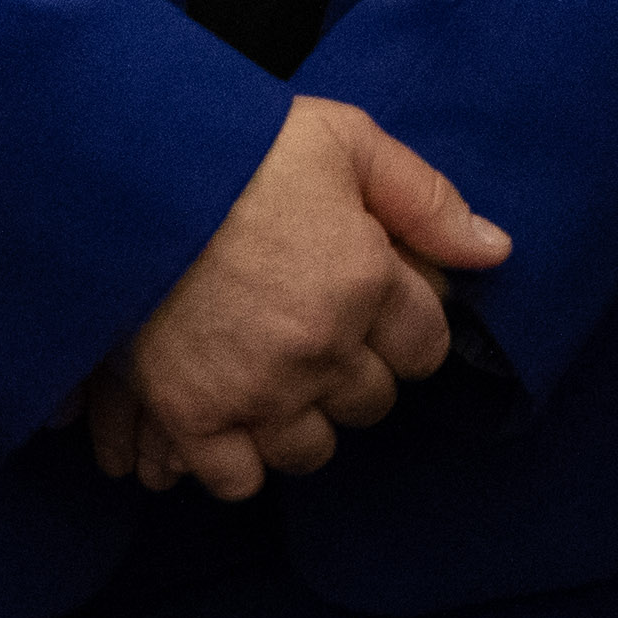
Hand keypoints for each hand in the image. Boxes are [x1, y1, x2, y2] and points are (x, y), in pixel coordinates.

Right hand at [82, 94, 507, 499]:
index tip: (374, 306)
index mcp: (366, 279)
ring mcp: (257, 389)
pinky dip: (239, 458)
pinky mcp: (193, 416)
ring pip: (313, 448)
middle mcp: (322, 347)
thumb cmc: (237, 146)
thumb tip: (495, 251)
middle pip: (372, 401)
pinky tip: (232, 417)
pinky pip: (240, 478)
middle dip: (356, 369)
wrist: (122, 172)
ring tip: (275, 375)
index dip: (405, 326)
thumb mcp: (345, 139)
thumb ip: (425, 199)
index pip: (426, 346)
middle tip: (316, 331)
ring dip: (303, 419)